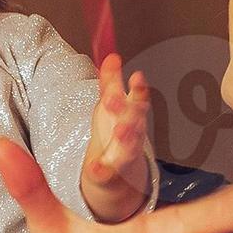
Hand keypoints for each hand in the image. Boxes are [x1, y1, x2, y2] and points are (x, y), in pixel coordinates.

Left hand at [79, 54, 154, 221]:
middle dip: (130, 113)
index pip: (139, 101)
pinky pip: (106, 174)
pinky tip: (93, 167)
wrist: (119, 176)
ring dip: (126, 139)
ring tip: (120, 131)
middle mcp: (133, 137)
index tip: (137, 76)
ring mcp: (124, 158)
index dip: (139, 90)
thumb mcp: (112, 106)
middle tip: (117, 100)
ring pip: (128, 149)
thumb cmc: (116, 134)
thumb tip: (111, 56)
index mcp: (132, 118)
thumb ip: (111, 82)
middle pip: (136, 123)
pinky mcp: (110, 177)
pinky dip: (101, 171)